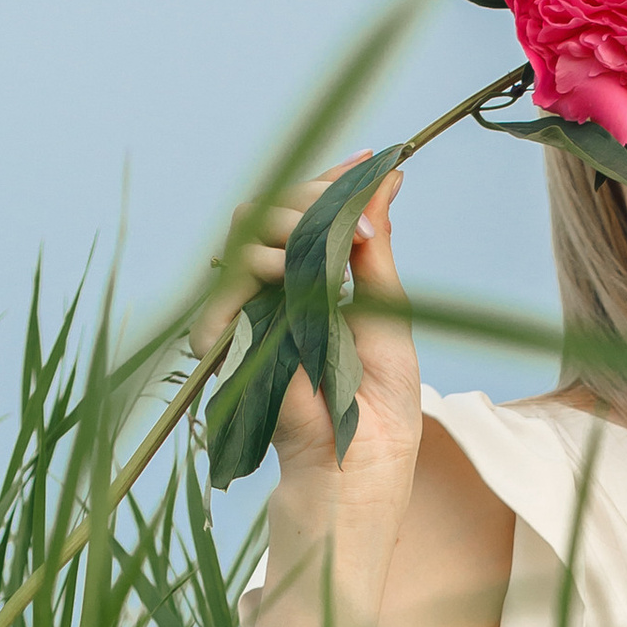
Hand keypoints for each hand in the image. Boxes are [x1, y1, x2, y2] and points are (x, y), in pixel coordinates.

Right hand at [202, 167, 424, 509]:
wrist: (353, 470)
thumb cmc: (378, 412)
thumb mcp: (390, 319)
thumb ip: (376, 254)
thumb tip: (386, 182)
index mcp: (324, 282)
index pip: (315, 212)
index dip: (336, 181)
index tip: (376, 157)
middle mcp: (285, 286)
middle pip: (277, 205)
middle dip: (315, 193)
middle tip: (356, 213)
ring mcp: (257, 303)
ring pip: (251, 226)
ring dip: (293, 221)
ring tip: (340, 245)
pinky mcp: (236, 326)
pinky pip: (237, 270)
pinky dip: (264, 261)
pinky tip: (294, 269)